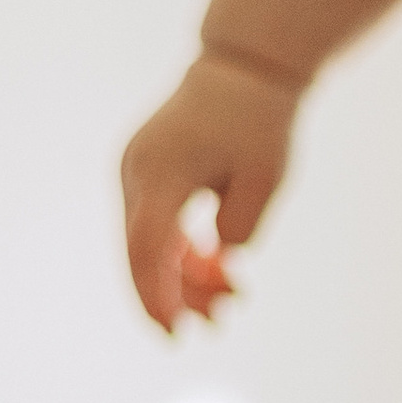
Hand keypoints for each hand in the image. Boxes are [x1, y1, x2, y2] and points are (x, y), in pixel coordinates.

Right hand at [120, 50, 303, 329]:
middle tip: (214, 327)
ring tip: (232, 302)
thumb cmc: (259, 122)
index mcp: (163, 172)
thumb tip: (215, 262)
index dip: (156, 296)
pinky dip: (182, 250)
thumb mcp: (266, 181)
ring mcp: (135, 170)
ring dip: (185, 276)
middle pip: (143, 252)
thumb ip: (238, 229)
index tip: (174, 334)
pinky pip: (156, 224)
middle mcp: (137, 171)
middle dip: (176, 296)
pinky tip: (217, 269)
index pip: (147, 248)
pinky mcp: (145, 173)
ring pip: (149, 242)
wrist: (244, 68)